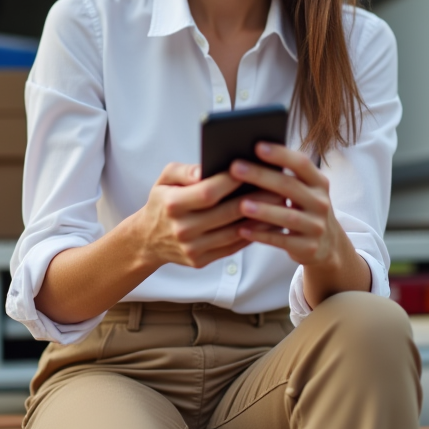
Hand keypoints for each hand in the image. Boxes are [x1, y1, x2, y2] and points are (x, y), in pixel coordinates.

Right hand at [129, 162, 274, 269]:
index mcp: (173, 204)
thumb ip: (184, 170)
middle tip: (278, 185)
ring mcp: (193, 248)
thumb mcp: (164, 179)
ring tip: (280, 202)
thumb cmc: (162, 201)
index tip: (253, 167)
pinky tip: (268, 221)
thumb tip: (206, 168)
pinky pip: (234, 247)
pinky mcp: (201, 261)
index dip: (232, 181)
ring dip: (261, 217)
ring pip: (235, 232)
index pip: (208, 192)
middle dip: (256, 198)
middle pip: (227, 213)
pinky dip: (253, 234)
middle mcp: (183, 228)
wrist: (148, 239)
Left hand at [230, 143, 370, 302]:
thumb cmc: (305, 210)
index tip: (257, 146)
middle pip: (290, 187)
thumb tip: (249, 157)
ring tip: (241, 204)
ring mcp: (316, 226)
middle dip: (261, 176)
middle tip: (235, 168)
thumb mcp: (305, 191)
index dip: (280, 154)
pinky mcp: (308, 248)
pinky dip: (261, 236)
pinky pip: (282, 241)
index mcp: (319, 183)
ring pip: (288, 217)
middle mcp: (321, 203)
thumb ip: (286, 176)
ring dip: (264, 210)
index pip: (301, 163)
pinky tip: (242, 230)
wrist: (328, 246)